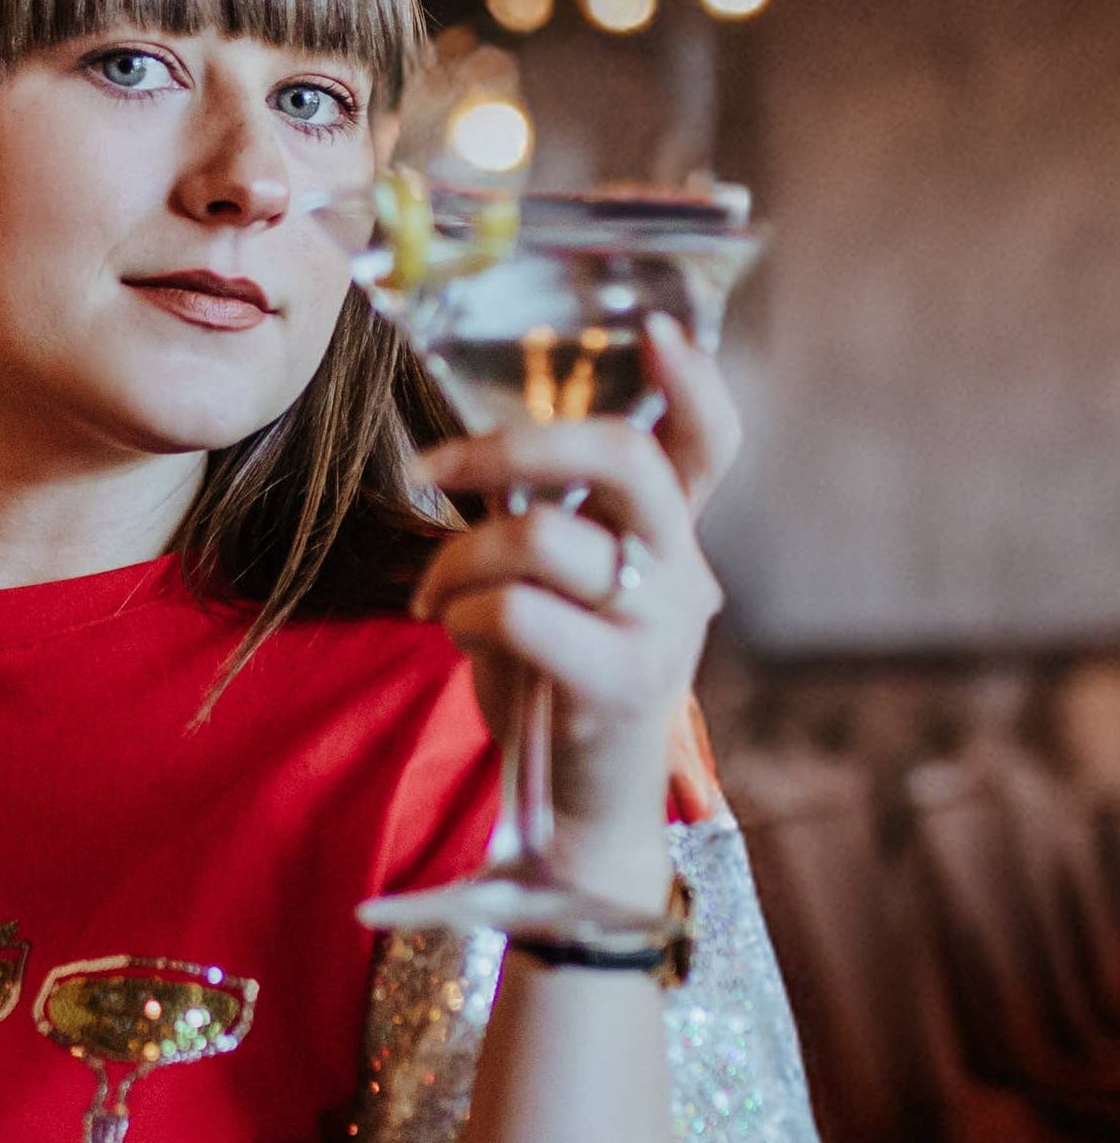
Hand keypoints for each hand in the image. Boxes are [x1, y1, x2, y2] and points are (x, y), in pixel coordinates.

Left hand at [409, 318, 740, 885]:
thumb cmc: (556, 687)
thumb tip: (476, 453)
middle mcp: (681, 573)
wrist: (580, 818)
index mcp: (668, 539)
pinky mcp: (618, 683)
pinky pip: (514, 609)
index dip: (692, 381)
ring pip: (540, 536)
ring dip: (456, 556)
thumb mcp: (556, 592)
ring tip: (432, 595)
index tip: (655, 325)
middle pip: (625, 459)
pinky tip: (454, 632)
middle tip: (440, 461)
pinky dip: (458, 611)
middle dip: (518, 445)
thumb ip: (542, 522)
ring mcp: (659, 629)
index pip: (709, 443)